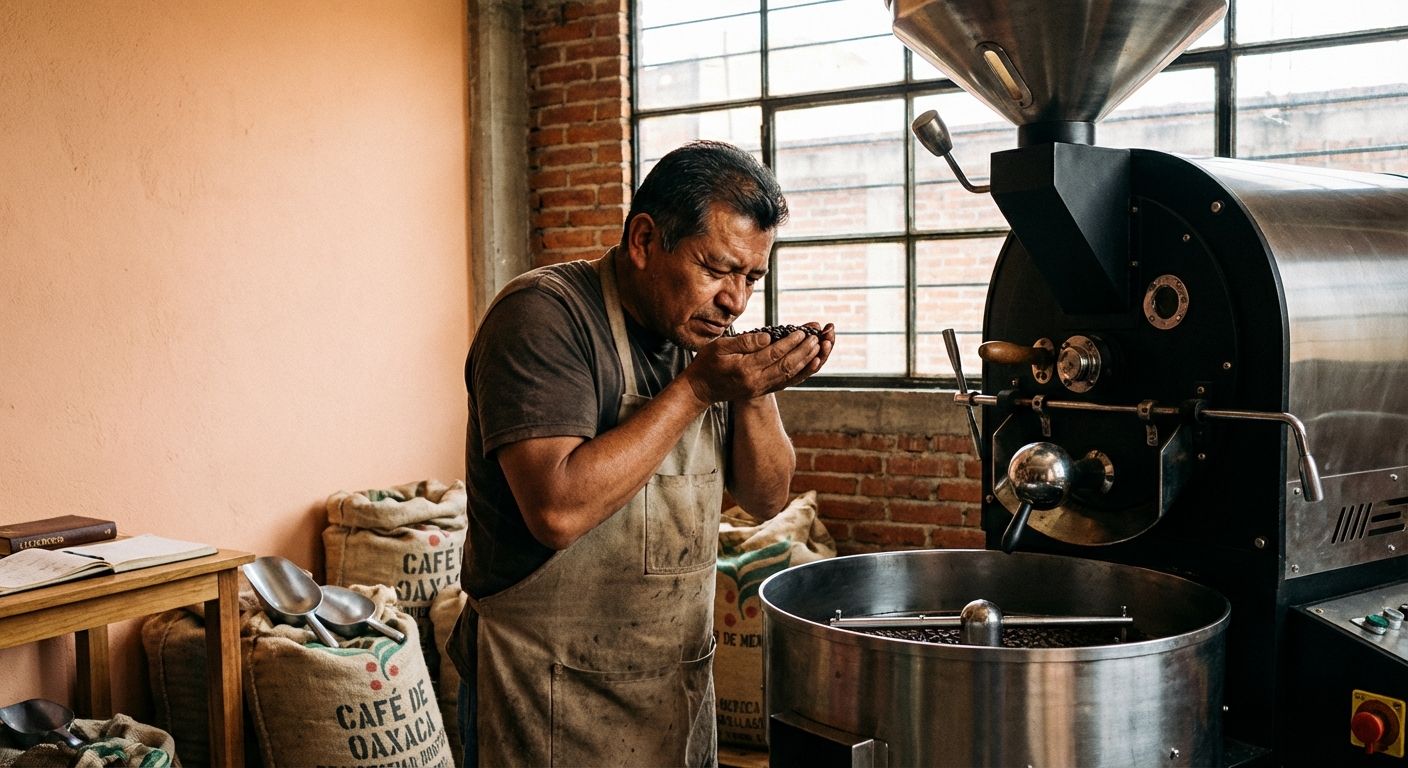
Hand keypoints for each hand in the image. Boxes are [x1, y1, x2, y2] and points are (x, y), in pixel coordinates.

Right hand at [680, 323, 834, 403]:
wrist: (701, 389)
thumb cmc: (708, 363)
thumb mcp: (720, 346)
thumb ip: (744, 342)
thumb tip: (768, 337)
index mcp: (745, 369)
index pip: (774, 354)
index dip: (790, 342)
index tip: (802, 331)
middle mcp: (756, 382)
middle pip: (787, 366)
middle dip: (804, 350)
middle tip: (817, 337)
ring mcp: (760, 388)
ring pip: (790, 375)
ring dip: (807, 361)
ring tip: (820, 347)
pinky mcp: (762, 391)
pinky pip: (787, 383)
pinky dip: (801, 374)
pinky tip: (811, 363)